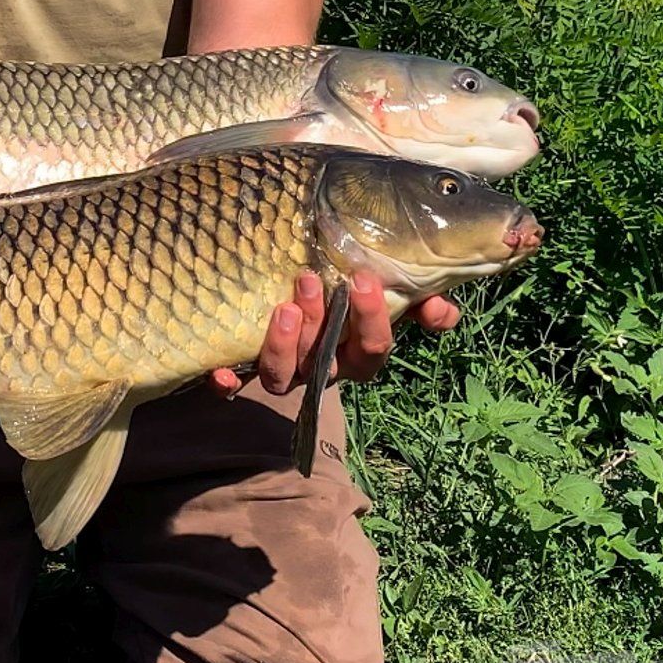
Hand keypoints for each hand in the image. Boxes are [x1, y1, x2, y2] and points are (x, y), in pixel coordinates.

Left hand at [211, 270, 460, 398]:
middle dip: (321, 324)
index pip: (372, 348)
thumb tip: (443, 308)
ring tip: (282, 307)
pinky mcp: (248, 369)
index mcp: (357, 350)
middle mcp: (323, 366)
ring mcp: (287, 371)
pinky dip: (229, 383)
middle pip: (326, 362)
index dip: (370, 320)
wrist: (294, 282)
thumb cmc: (346, 288)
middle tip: (308, 279)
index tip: (362, 277)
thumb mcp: (384, 289)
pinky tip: (220, 372)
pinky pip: (238, 385)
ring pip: (286, 376)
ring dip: (283, 346)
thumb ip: (417, 297)